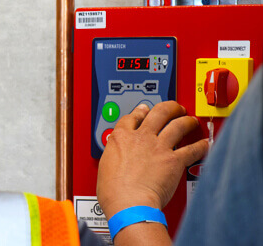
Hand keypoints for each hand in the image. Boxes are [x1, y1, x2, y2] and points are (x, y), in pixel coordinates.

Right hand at [97, 101, 207, 219]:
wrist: (128, 203)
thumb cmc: (114, 191)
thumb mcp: (105, 165)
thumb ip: (113, 153)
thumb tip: (114, 151)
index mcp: (122, 137)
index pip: (132, 116)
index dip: (140, 111)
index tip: (144, 110)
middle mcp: (141, 138)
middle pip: (158, 112)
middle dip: (169, 107)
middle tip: (174, 108)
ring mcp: (159, 147)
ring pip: (177, 125)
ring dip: (186, 120)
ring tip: (190, 120)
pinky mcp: (174, 160)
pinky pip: (192, 149)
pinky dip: (201, 146)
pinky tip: (205, 144)